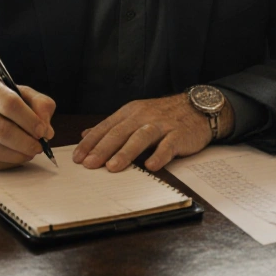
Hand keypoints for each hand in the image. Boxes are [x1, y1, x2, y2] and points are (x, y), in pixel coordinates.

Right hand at [0, 79, 55, 170]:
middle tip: (39, 147)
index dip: (30, 120)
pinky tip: (16, 157)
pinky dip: (7, 163)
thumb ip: (40, 105)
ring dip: (18, 155)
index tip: (43, 131)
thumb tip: (47, 131)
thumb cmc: (0, 105)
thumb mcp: (22, 95)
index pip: (10, 104)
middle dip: (26, 142)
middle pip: (2, 129)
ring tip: (30, 153)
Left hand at [72, 94, 221, 172]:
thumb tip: (85, 135)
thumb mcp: (135, 116)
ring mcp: (162, 125)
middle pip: (120, 132)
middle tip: (89, 164)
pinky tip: (151, 166)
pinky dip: (159, 155)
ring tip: (113, 167)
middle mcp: (143, 117)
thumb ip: (112, 127)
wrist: (197, 108)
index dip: (91, 142)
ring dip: (126, 152)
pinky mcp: (179, 134)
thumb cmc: (164, 116)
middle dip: (103, 149)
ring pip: (141, 137)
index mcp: (130, 112)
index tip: (78, 157)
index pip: (106, 127)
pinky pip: (168, 145)